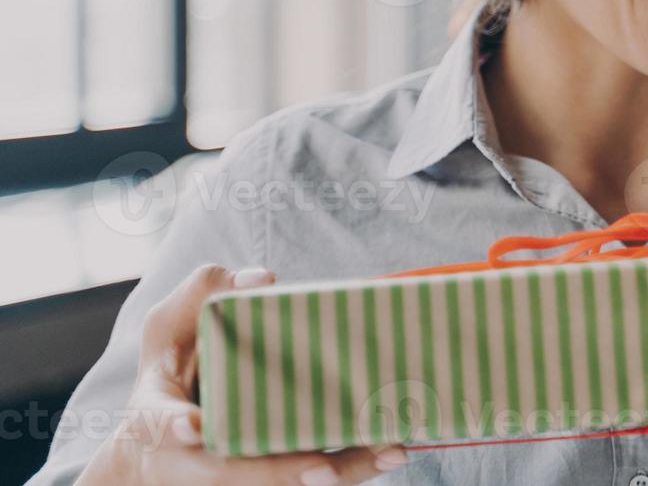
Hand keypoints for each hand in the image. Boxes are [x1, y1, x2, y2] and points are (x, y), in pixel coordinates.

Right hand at [81, 264, 409, 485]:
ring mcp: (235, 471)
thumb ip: (206, 292)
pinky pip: (313, 476)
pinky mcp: (270, 474)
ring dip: (340, 470)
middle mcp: (197, 457)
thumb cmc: (175, 366)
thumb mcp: (173, 323)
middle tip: (322, 465)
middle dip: (281, 471)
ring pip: (287, 481)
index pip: (161, 424)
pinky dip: (352, 466)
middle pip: (237, 472)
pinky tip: (390, 449)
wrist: (170, 426)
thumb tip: (263, 278)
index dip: (175, 427)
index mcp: (160, 415)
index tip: (192, 426)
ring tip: (388, 450)